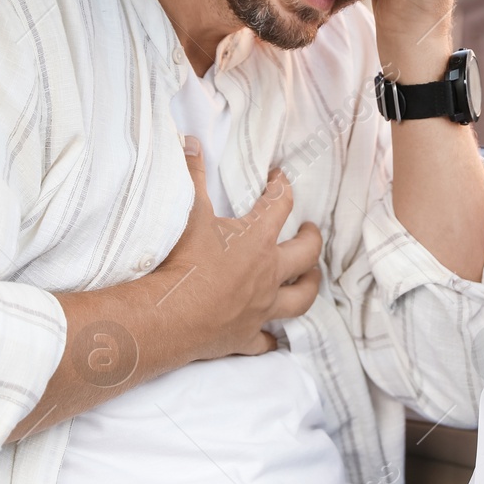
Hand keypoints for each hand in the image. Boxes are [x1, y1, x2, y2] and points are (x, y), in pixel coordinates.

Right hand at [155, 138, 322, 359]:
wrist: (170, 315)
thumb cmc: (183, 262)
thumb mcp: (188, 212)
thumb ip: (191, 175)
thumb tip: (190, 142)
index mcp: (257, 239)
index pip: (280, 205)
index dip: (282, 187)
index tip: (278, 178)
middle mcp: (268, 274)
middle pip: (306, 255)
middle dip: (312, 240)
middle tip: (311, 231)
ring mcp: (261, 308)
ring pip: (300, 299)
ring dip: (309, 286)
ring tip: (311, 278)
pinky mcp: (246, 336)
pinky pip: (265, 341)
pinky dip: (269, 338)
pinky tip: (271, 337)